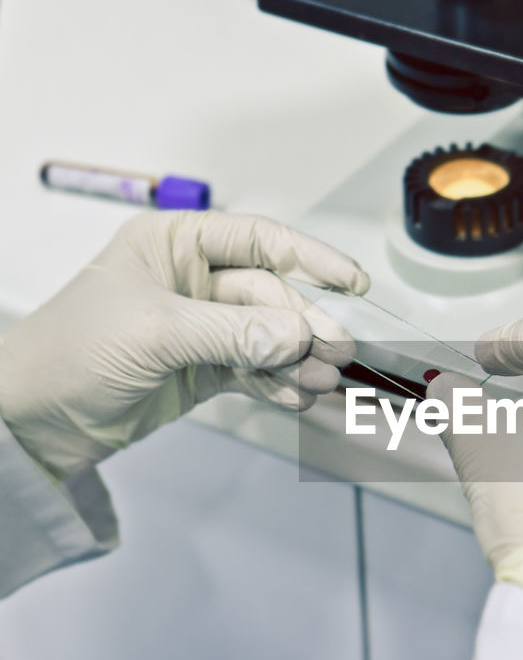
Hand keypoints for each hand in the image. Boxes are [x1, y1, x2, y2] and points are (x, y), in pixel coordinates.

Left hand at [0, 211, 368, 478]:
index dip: (309, 257)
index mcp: (172, 244)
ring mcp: (199, 327)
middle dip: (305, 323)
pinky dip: (278, 384)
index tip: (351, 282)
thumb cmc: (68, 352)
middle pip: (270, 294)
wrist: (34, 421)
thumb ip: (231, 332)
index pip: (257, 238)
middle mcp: (190, 280)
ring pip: (268, 336)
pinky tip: (296, 397)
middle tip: (337, 350)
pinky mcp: (201, 369)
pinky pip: (255, 371)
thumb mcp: (154, 332)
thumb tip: (297, 335)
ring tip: (321, 381)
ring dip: (298, 359)